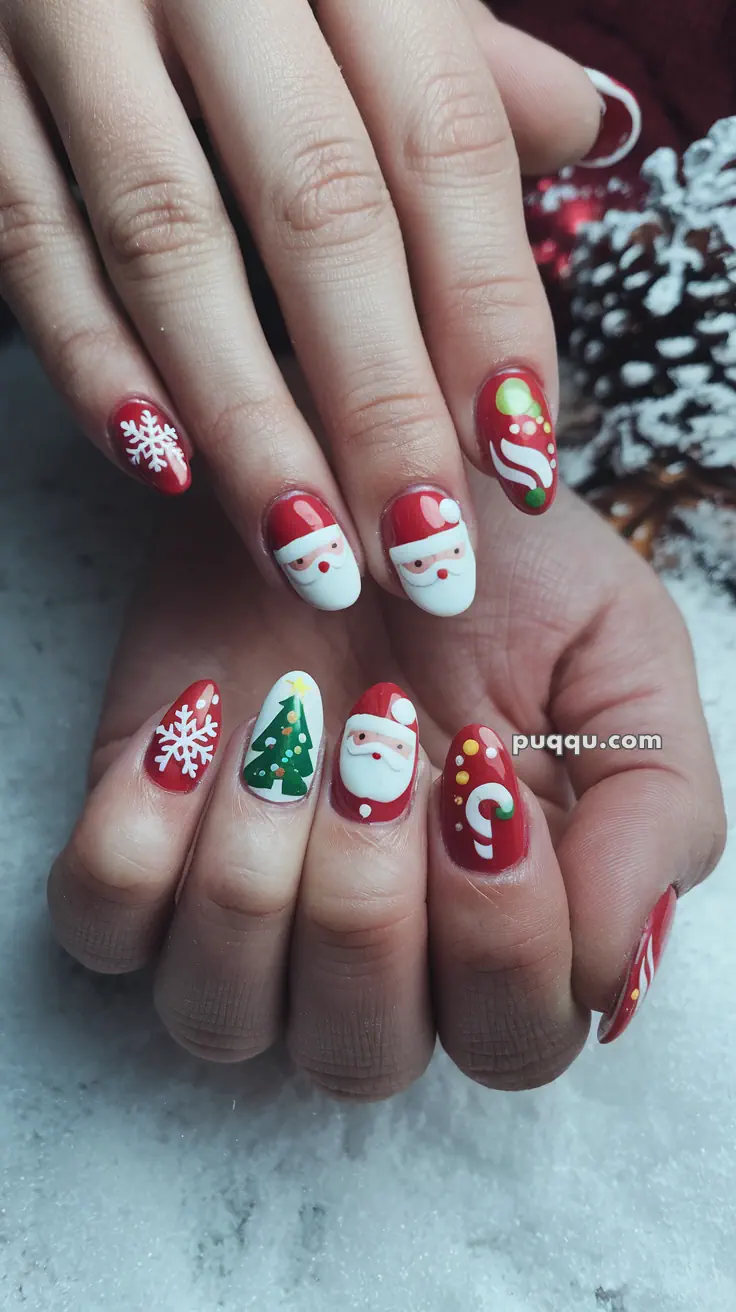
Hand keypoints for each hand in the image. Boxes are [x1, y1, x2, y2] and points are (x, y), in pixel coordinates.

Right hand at [0, 0, 638, 619]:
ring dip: (249, 420)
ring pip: (170, 241)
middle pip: (320, 207)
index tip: (519, 458)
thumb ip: (457, 52)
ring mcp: (67, 9)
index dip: (487, 310)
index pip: (441, 141)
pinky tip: (166, 467)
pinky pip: (28, 238)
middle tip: (425, 550)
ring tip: (312, 552)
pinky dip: (95, 362)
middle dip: (380, 402)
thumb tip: (578, 129)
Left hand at [48, 471, 723, 1096]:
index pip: (512, 1037)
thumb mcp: (623, 660)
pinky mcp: (139, 845)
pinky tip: (197, 724)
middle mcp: (372, 950)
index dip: (502, 929)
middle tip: (384, 738)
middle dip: (371, 904)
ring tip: (289, 719)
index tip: (482, 758)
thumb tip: (612, 970)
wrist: (368, 470)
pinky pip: (105, 924)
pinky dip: (138, 839)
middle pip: (362, 1053)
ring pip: (220, 1017)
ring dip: (257, 876)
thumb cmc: (499, 571)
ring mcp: (243, 910)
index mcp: (504, 926)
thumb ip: (655, 815)